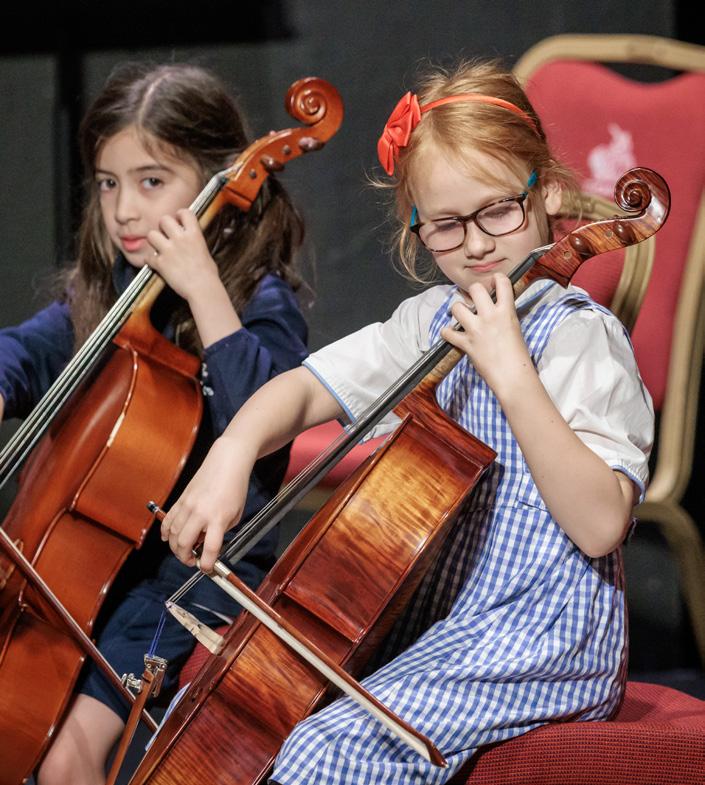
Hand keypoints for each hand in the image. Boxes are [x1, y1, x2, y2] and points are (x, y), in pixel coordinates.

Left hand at [146, 209, 220, 303]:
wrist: (203, 289)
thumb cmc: (208, 275)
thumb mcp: (205, 251)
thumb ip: (195, 241)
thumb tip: (191, 239)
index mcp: (194, 234)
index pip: (184, 212)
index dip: (179, 215)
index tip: (178, 220)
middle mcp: (180, 239)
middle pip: (164, 220)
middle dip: (163, 226)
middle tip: (166, 235)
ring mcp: (169, 251)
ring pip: (151, 235)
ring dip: (154, 241)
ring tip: (160, 249)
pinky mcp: (161, 263)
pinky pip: (148, 257)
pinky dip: (151, 262)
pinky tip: (157, 265)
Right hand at [160, 437, 254, 570]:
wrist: (227, 461)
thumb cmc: (235, 486)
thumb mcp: (236, 513)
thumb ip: (222, 530)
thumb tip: (207, 543)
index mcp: (218, 518)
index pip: (210, 548)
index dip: (206, 564)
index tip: (206, 568)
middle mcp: (200, 513)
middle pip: (184, 543)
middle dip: (185, 557)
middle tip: (192, 560)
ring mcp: (188, 505)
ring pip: (172, 533)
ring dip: (175, 547)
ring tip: (183, 550)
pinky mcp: (181, 498)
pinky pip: (168, 519)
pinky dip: (165, 532)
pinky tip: (168, 538)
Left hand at [441, 273, 532, 397]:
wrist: (512, 375)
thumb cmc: (519, 356)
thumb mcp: (515, 328)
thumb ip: (504, 316)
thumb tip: (495, 312)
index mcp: (507, 311)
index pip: (502, 282)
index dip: (496, 278)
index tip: (493, 281)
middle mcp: (490, 316)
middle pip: (475, 289)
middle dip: (473, 291)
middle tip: (473, 299)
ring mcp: (476, 329)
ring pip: (457, 306)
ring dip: (457, 310)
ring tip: (461, 316)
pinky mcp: (466, 343)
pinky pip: (448, 332)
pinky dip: (447, 333)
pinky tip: (451, 334)